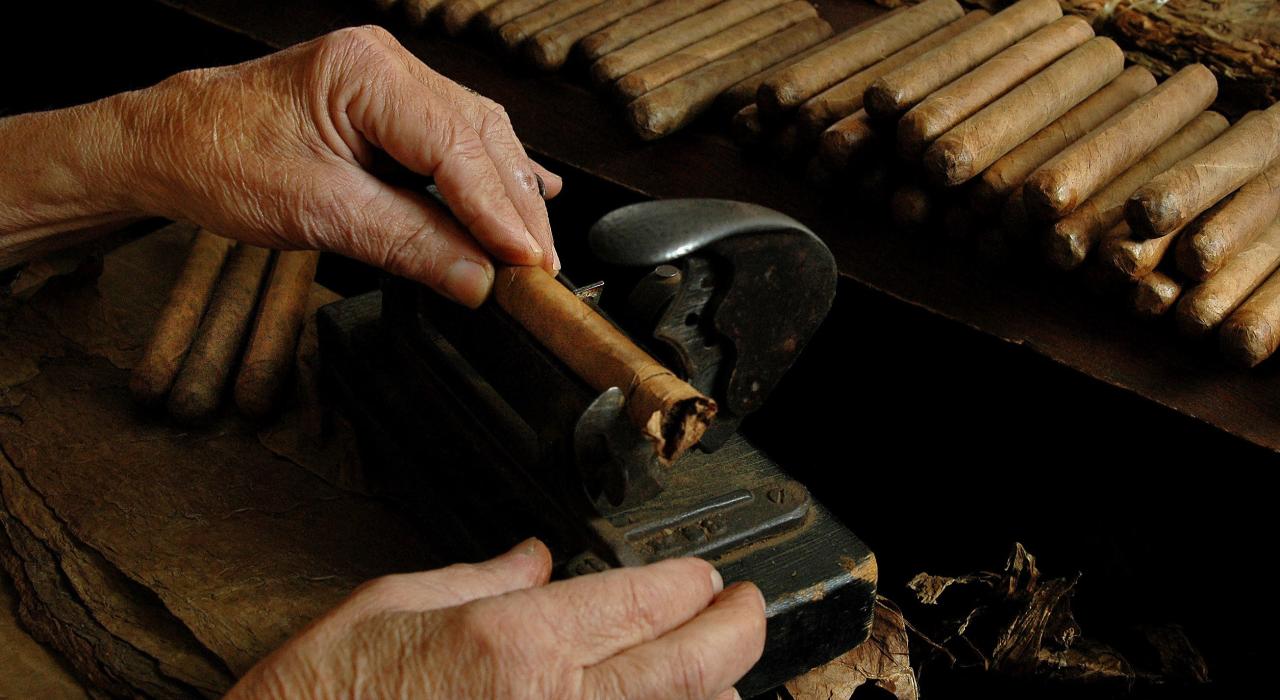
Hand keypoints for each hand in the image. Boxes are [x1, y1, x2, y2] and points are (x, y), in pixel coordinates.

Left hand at [120, 25, 561, 306]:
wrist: (170, 145)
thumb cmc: (221, 162)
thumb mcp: (318, 212)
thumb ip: (407, 244)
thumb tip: (478, 279)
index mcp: (365, 72)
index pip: (456, 145)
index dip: (498, 209)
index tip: (528, 261)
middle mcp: (387, 64)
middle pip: (480, 137)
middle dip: (515, 206)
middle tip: (541, 267)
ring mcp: (391, 80)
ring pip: (477, 136)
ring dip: (507, 194)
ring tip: (532, 248)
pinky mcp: (389, 106)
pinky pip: (456, 137)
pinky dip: (489, 175)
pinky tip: (526, 194)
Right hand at [228, 539, 764, 699]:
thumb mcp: (389, 607)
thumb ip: (479, 577)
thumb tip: (535, 558)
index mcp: (513, 642)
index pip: (640, 600)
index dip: (689, 585)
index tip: (706, 578)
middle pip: (690, 668)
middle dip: (737, 632)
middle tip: (748, 611)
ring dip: (711, 696)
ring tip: (717, 672)